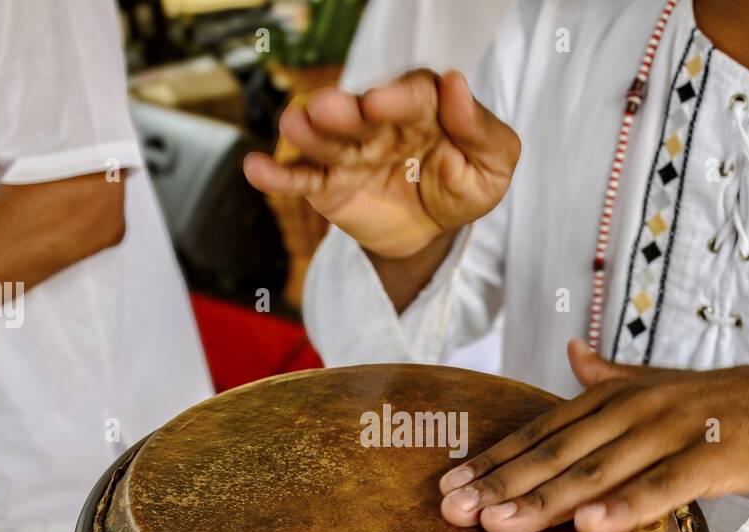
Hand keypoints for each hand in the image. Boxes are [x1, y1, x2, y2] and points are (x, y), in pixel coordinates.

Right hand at [243, 69, 520, 259]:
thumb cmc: (466, 183)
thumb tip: (457, 85)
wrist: (434, 229)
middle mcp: (379, 122)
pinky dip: (278, 175)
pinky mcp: (328, 185)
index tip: (381, 102)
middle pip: (357, 113)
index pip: (410, 97)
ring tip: (293, 128)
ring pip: (324, 140)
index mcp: (424, 106)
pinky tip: (255, 169)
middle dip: (342, 110)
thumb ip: (481, 129)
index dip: (395, 98)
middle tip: (329, 109)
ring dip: (307, 133)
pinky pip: (301, 179)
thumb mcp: (493, 164)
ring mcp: (349, 152)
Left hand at [439, 342, 748, 531]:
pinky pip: (661, 488)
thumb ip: (605, 376)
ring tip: (499, 526)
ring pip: (597, 473)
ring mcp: (668, 432)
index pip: (538, 433)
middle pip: (555, 454)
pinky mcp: (708, 458)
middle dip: (500, 485)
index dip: (492, 462)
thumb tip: (568, 351)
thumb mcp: (651, 385)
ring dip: (544, 500)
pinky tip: (589, 529)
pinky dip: (624, 507)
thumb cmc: (707, 405)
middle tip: (453, 512)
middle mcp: (630, 410)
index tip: (447, 488)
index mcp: (609, 396)